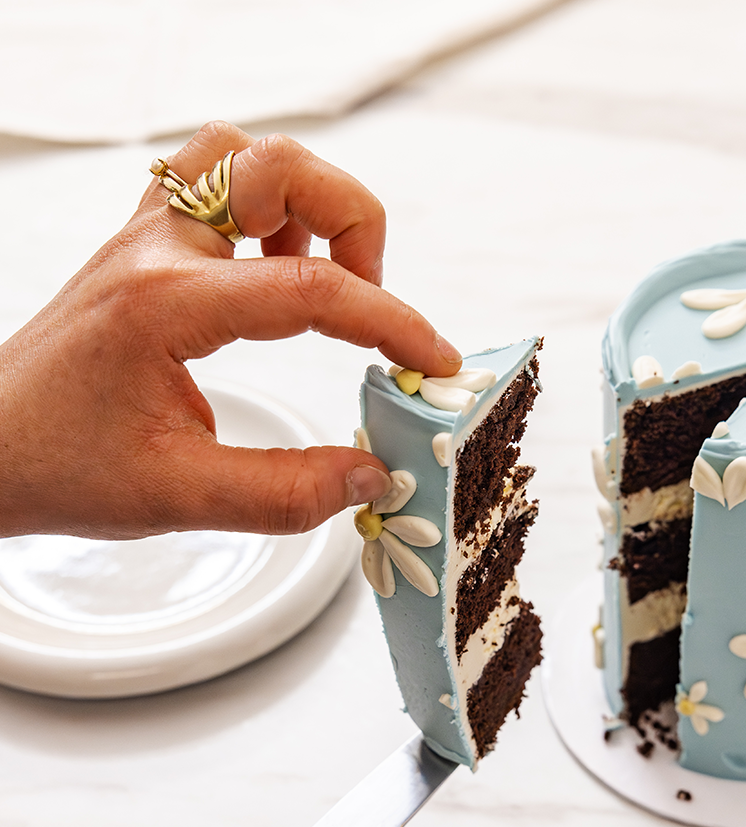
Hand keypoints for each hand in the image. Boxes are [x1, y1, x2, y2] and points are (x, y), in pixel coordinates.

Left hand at [0, 120, 460, 538]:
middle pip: (276, 166)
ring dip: (304, 200)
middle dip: (352, 220)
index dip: (390, 322)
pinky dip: (266, 209)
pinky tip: (276, 275)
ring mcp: (146, 239)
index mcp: (165, 305)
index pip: (309, 288)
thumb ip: (286, 495)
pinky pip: (213, 182)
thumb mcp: (178, 499)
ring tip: (324, 273)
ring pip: (241, 154)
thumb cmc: (58, 466)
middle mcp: (156, 251)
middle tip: (369, 295)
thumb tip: (370, 476)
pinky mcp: (145, 248)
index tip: (433, 358)